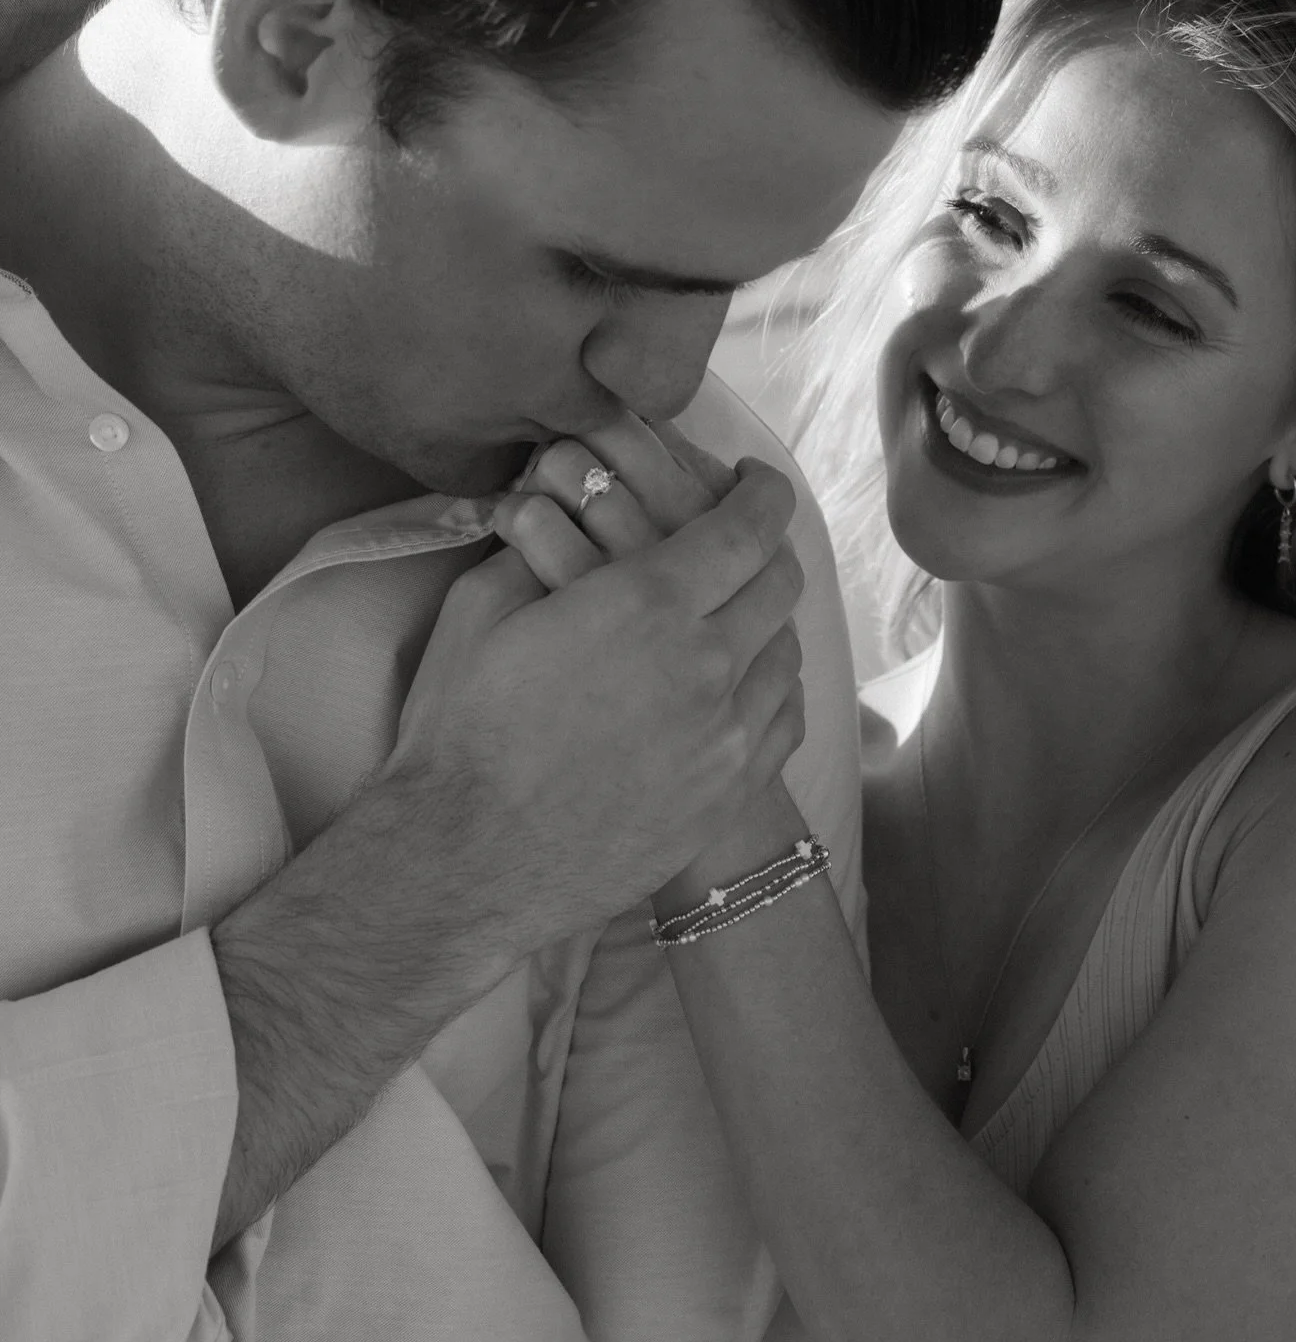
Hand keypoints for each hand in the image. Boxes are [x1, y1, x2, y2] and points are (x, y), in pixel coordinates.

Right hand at [492, 423, 808, 917]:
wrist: (470, 859)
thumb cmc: (462, 730)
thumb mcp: (481, 611)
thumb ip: (537, 549)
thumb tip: (561, 515)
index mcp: (647, 602)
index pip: (748, 525)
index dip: (763, 491)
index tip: (755, 482)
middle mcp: (707, 661)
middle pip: (780, 582)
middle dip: (767, 547)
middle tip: (739, 541)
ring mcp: (728, 733)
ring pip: (787, 650)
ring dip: (767, 619)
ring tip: (732, 616)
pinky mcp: (729, 791)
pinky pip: (784, 718)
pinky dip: (773, 686)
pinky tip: (742, 685)